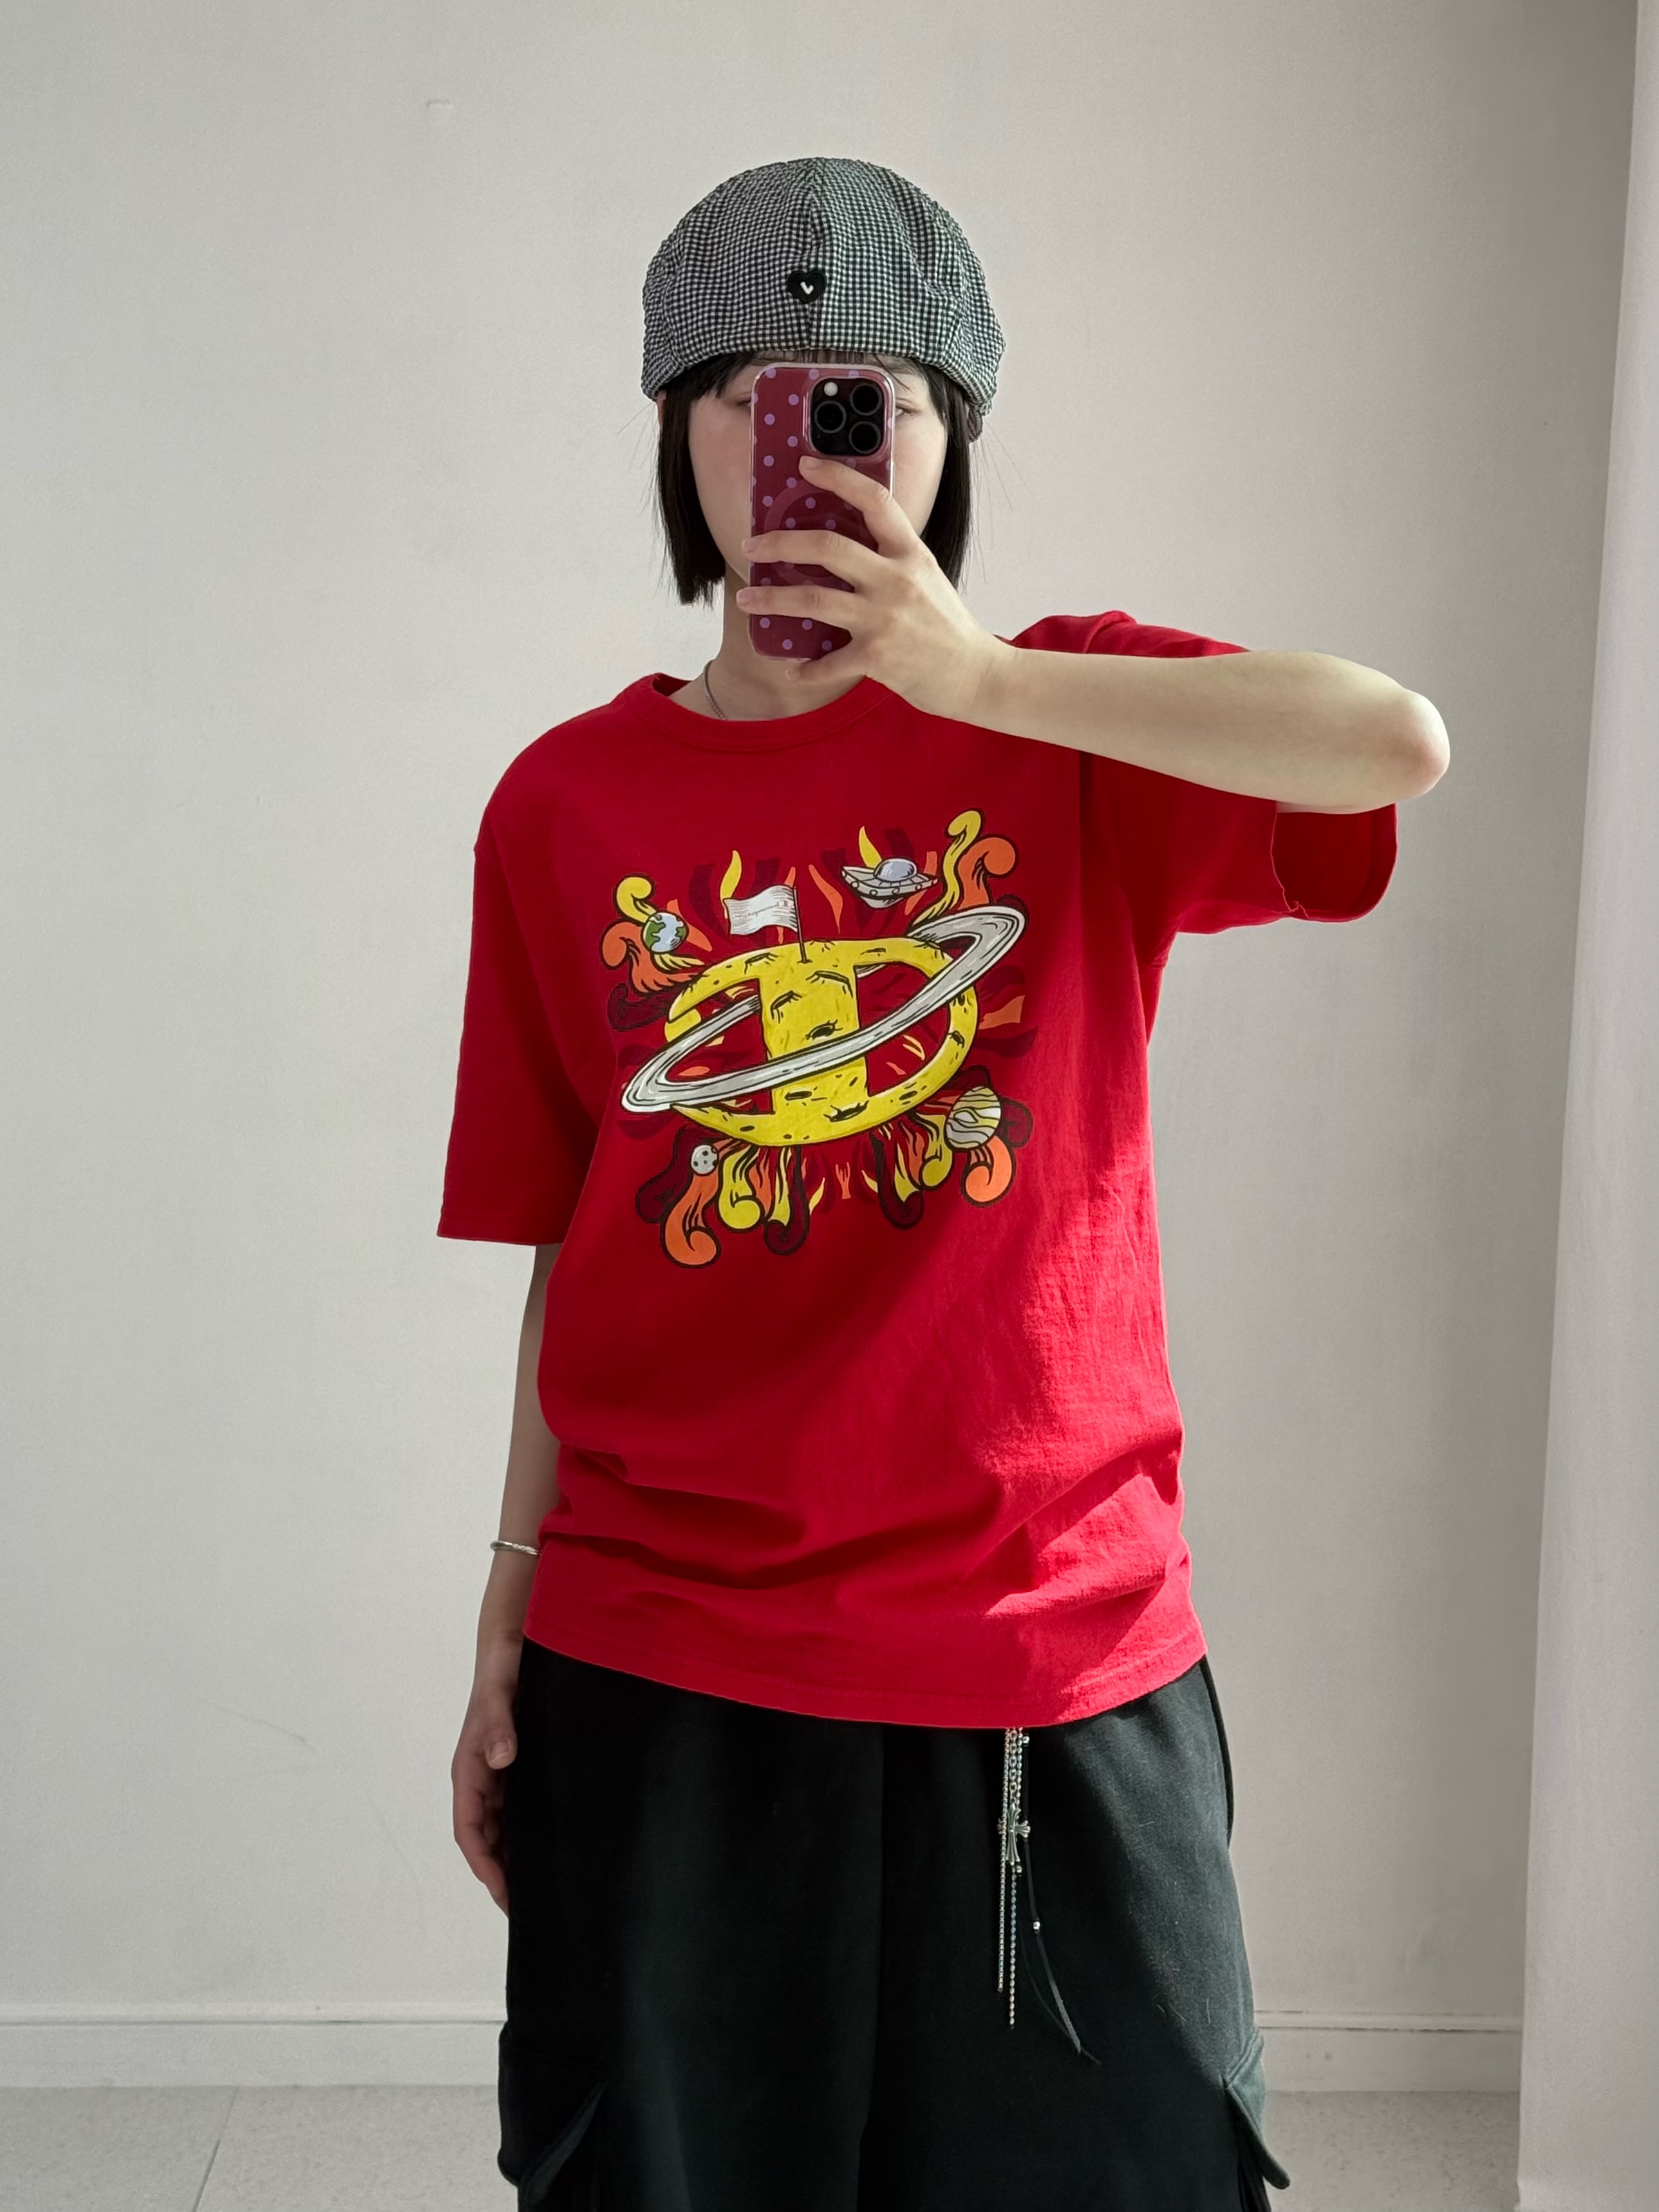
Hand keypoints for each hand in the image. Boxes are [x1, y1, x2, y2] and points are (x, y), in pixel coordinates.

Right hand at [451, 1637, 522, 1914]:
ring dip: (518, 1855)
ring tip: (545, 1887)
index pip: (471, 1832)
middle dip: (503, 1873)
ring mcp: (502, 1773)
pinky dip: (532, 1830)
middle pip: (489, 1838)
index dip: (486, 1866)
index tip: (505, 1894)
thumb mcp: (499, 1696)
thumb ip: (497, 1725)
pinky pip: (523, 1807)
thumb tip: (500, 1759)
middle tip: (530, 1908)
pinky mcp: (521, 1764)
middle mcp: (483, 1777)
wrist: (517, 1642)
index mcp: (469, 1771)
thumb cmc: (502, 1670)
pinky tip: (556, 1844)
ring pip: (507, 1827)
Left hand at [736, 453, 1011, 720]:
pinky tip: (792, 668)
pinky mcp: (877, 658)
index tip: (805, 466)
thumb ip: (891, 560)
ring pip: (813, 599)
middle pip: (826, 546)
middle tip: (751, 546)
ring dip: (771, 600)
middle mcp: (896, 580)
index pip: (874, 500)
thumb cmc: (948, 628)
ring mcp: (885, 618)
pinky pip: (827, 662)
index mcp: (910, 553)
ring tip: (747, 599)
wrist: (977, 675)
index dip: (837, 477)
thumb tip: (845, 549)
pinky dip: (805, 668)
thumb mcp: (926, 578)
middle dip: (779, 543)